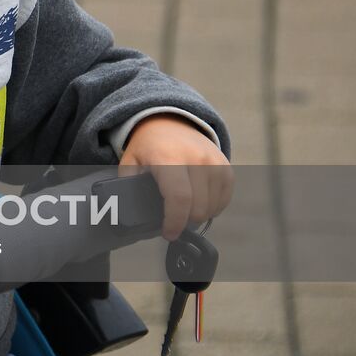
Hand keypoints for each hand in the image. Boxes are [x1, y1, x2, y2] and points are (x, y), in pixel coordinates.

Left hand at [119, 115, 232, 240]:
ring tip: (183, 208)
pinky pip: (224, 199)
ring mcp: (215, 162)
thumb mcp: (130, 163)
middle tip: (172, 219)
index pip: (179, 198)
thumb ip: (129, 187)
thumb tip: (131, 215)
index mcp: (169, 158)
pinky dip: (212, 207)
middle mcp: (196, 159)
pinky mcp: (226, 167)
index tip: (169, 233)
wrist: (170, 122)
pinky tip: (197, 202)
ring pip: (212, 207)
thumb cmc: (148, 147)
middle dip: (184, 221)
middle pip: (198, 207)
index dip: (175, 222)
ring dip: (198, 214)